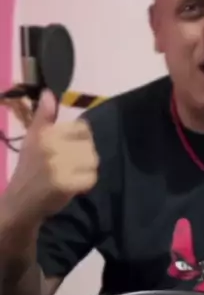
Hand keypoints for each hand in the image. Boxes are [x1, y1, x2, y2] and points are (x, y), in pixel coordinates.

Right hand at [7, 90, 98, 217]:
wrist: (19, 202)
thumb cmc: (29, 169)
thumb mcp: (32, 139)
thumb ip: (43, 117)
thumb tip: (48, 93)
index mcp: (44, 133)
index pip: (83, 127)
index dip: (81, 138)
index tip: (70, 148)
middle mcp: (50, 146)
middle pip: (89, 145)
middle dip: (84, 156)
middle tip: (68, 165)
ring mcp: (58, 165)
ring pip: (92, 161)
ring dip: (86, 170)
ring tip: (71, 174)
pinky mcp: (65, 184)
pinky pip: (90, 178)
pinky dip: (85, 184)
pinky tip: (72, 186)